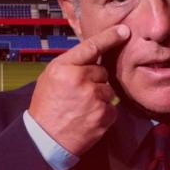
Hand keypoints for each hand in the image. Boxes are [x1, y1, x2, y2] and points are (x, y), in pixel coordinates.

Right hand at [29, 25, 130, 156]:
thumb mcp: (51, 77)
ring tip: (81, 107)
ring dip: (100, 97)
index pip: (91, 47)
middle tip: (77, 95)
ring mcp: (93, 98)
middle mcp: (80, 79)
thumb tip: (95, 52)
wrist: (45, 139)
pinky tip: (88, 118)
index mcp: (64, 67)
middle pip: (102, 72)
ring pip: (109, 89)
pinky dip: (104, 112)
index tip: (124, 30)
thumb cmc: (48, 105)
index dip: (110, 37)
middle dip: (94, 81)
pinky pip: (112, 107)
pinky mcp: (104, 114)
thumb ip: (72, 64)